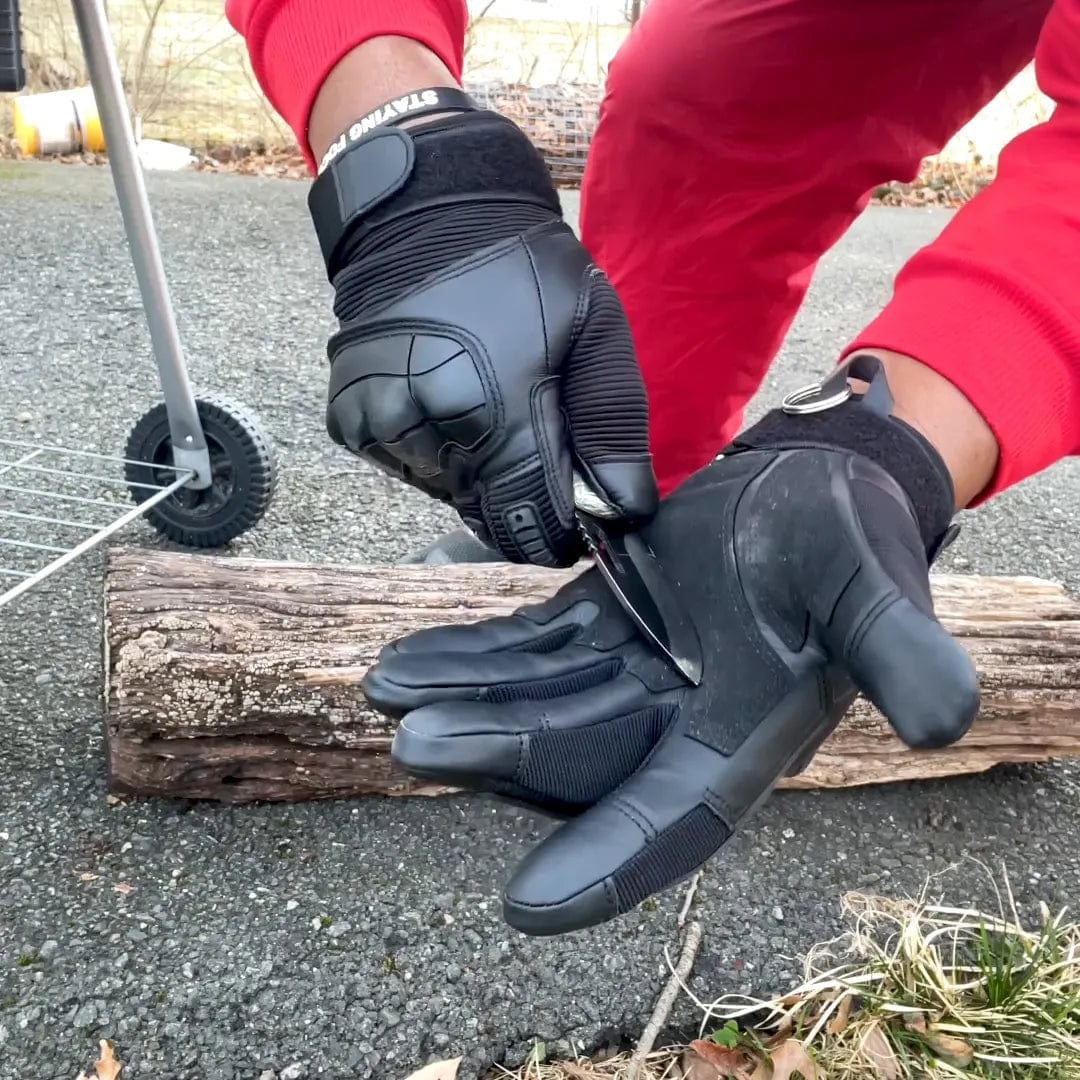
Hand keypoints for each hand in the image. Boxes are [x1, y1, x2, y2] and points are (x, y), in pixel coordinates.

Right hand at [312, 104, 657, 566]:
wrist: (425, 210)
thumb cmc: (522, 268)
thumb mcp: (594, 330)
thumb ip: (613, 427)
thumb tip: (625, 511)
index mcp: (491, 415)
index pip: (531, 526)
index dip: (561, 528)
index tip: (576, 507)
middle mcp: (425, 433)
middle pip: (489, 512)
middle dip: (520, 487)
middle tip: (532, 421)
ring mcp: (378, 429)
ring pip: (449, 491)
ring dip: (478, 467)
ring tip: (485, 393)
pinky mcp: (350, 422)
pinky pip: (410, 465)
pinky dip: (436, 447)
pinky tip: (447, 390)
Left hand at [363, 384, 979, 934]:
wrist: (811, 488)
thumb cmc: (848, 537)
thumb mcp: (872, 585)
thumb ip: (896, 648)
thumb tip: (947, 719)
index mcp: (741, 740)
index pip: (671, 821)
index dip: (607, 863)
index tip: (525, 908)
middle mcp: (674, 724)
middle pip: (577, 755)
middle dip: (499, 752)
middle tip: (417, 740)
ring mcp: (627, 674)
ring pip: (536, 702)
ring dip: (466, 702)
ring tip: (389, 690)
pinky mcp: (595, 625)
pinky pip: (524, 648)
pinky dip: (469, 653)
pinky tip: (405, 658)